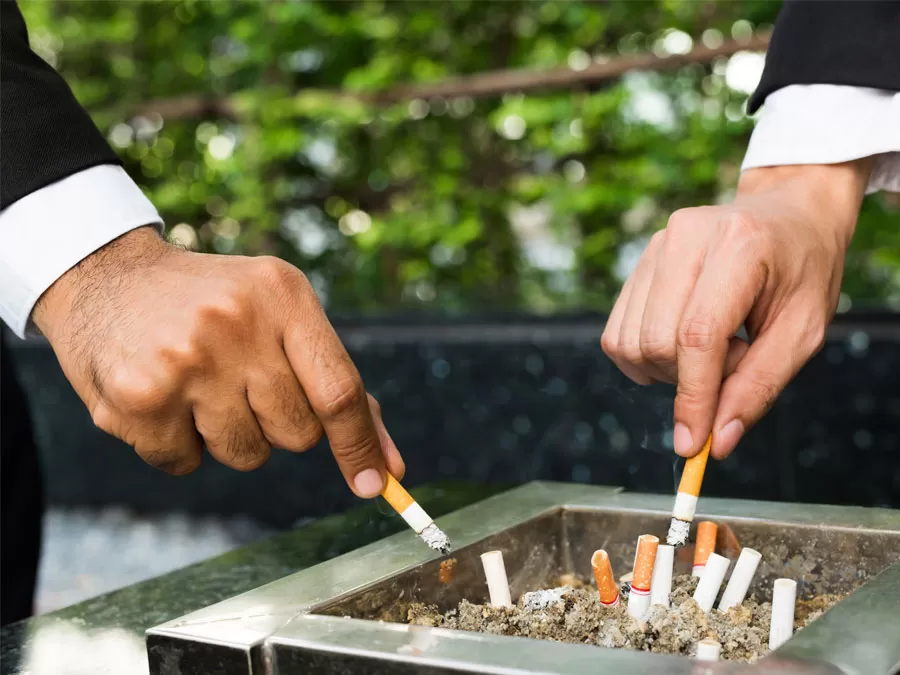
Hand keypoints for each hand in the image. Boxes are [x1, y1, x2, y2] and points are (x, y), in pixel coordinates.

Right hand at [32, 227, 403, 496]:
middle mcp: (236, 325)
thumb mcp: (279, 312)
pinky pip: (186, 464)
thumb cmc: (213, 303)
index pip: (339, 390)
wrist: (106, 275)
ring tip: (198, 381)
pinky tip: (161, 395)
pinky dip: (178, 444)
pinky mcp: (138, 397)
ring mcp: (185, 361)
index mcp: (283, 296)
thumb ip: (334, 380)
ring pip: (245, 454)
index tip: (377, 485)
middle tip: (242, 382)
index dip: (360, 445)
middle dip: (278, 423)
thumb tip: (387, 466)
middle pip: (296, 433)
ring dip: (228, 434)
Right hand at [601, 160, 871, 459]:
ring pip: (630, 340)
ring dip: (665, 369)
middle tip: (734, 362)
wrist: (790, 214)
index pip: (697, 335)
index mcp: (740, 247)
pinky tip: (683, 342)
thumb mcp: (804, 332)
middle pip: (656, 341)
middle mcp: (687, 237)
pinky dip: (645, 356)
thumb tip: (717, 441)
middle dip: (687, 379)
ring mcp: (656, 244)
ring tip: (713, 347)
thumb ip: (759, 386)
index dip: (692, 396)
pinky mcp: (640, 259)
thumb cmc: (804, 272)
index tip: (692, 444)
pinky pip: (618, 331)